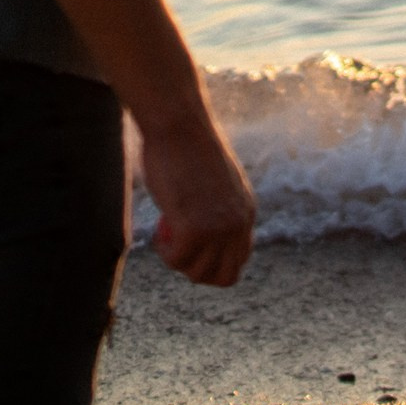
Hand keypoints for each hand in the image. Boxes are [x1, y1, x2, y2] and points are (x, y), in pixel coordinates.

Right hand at [139, 114, 256, 286]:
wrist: (180, 127)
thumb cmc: (189, 148)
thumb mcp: (215, 183)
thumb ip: (218, 209)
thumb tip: (206, 231)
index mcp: (246, 213)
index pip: (238, 260)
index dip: (212, 262)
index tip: (192, 246)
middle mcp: (238, 225)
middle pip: (224, 277)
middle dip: (196, 270)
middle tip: (177, 247)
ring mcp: (218, 228)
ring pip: (198, 273)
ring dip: (177, 260)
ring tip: (166, 234)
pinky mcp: (194, 228)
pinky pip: (177, 260)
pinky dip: (164, 250)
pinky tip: (159, 229)